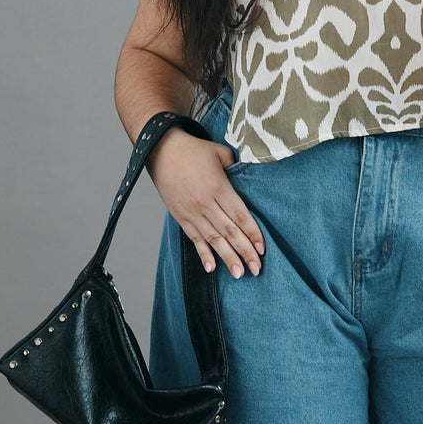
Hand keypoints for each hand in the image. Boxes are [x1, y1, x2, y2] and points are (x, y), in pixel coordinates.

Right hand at [148, 128, 264, 276]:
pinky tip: (211, 268)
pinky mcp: (180, 216)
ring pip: (213, 239)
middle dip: (245, 252)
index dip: (253, 234)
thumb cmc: (194, 150)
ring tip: (239, 274)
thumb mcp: (220, 152)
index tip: (262, 249)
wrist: (160, 149)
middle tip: (257, 269)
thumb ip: (237, 167)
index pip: (240, 216)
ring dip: (227, 258)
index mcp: (219, 187)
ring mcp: (191, 212)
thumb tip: (247, 179)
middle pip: (229, 232)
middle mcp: (205, 203)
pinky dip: (203, 253)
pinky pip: (194, 238)